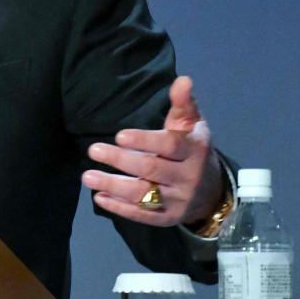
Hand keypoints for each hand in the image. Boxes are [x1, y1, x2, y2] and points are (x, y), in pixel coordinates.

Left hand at [81, 76, 223, 227]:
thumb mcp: (192, 126)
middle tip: (93, 150)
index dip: (144, 140)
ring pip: (143, 194)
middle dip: (120, 160)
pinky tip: (99, 197)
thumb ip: (183, 104)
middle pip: (151, 169)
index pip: (169, 145)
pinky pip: (141, 215)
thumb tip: (183, 80)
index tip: (119, 136)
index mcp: (193, 150)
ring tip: (87, 176)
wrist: (212, 192)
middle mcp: (187, 177)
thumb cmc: (193, 150)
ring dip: (113, 186)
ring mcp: (177, 200)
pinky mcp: (166, 218)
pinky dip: (119, 208)